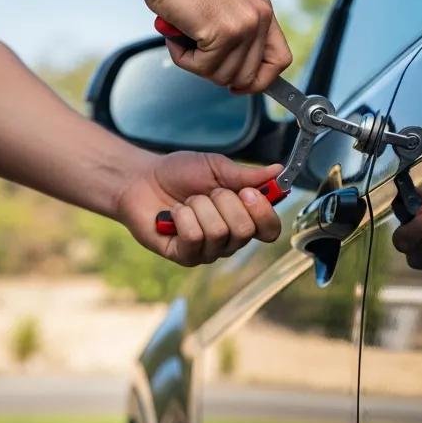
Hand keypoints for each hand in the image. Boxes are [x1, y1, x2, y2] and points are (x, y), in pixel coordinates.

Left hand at [116, 152, 284, 265]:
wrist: (142, 179)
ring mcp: (208, 250)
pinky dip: (182, 217)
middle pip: (244, 231)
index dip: (263, 212)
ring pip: (218, 232)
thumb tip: (278, 171)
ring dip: (199, 206)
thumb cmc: (180, 173)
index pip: (270, 230)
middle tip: (207, 192)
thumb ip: (246, 175)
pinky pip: (194, 238)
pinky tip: (174, 214)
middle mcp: (230, 239)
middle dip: (223, 202)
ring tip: (187, 201)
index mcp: (243, 217)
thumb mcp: (216, 166)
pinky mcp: (184, 256)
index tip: (247, 191)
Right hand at [143, 0, 291, 92]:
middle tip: (197, 52)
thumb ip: (236, 37)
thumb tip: (237, 77)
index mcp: (262, 11)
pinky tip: (177, 35)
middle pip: (248, 77)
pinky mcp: (223, 33)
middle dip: (217, 72)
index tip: (240, 86)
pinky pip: (203, 68)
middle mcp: (259, 18)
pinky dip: (183, 58)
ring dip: (196, 64)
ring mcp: (244, 26)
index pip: (280, 60)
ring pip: (223, 76)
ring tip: (184, 36)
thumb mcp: (223, 8)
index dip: (261, 80)